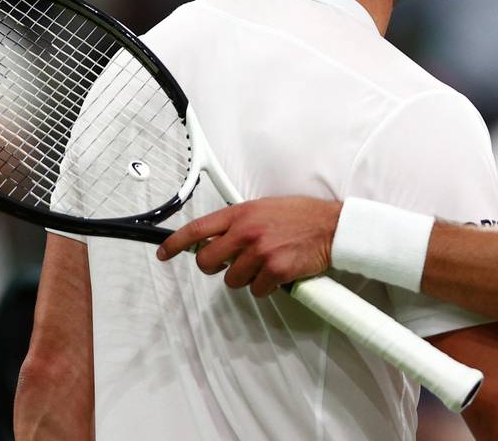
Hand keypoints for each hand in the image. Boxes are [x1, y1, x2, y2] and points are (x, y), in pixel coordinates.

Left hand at [156, 196, 341, 296]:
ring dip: (246, 278)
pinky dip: (266, 287)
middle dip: (215, 267)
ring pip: (232, 280)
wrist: (333, 226)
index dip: (176, 244)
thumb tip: (217, 238)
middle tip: (231, 263)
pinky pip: (257, 290)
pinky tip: (279, 274)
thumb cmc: (302, 216)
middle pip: (207, 262)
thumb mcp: (265, 208)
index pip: (197, 229)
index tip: (164, 253)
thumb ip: (239, 221)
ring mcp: (260, 252)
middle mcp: (247, 232)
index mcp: (241, 213)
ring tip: (266, 264)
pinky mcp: (275, 271)